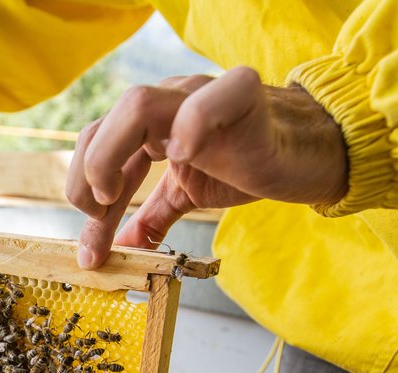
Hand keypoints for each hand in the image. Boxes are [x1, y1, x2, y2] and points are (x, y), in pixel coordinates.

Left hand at [65, 67, 348, 267]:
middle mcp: (168, 102)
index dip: (86, 201)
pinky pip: (205, 101)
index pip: (97, 152)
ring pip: (136, 105)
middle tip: (97, 218)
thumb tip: (122, 249)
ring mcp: (200, 94)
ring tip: (114, 195)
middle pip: (102, 125)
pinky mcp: (241, 96)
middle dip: (86, 178)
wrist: (312, 152)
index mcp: (151, 124)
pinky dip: (188, 126)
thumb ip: (153, 218)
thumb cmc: (249, 163)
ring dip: (110, 155)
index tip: (90, 252)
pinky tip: (182, 157)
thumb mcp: (188, 195)